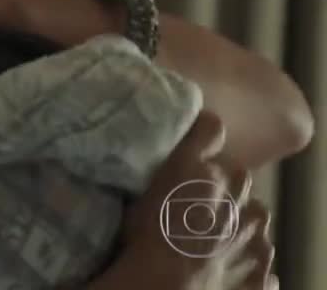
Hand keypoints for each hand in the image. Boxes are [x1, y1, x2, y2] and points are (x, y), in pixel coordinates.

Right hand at [105, 111, 276, 289]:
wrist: (169, 286)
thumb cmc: (145, 238)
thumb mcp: (139, 194)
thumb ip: (160, 174)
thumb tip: (156, 166)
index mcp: (201, 167)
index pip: (210, 129)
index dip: (203, 136)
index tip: (194, 144)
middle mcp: (237, 190)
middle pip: (237, 175)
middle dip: (223, 187)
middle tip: (198, 205)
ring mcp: (256, 232)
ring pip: (253, 216)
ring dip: (239, 223)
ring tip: (212, 240)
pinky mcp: (264, 268)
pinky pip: (260, 260)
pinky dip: (247, 261)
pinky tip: (224, 267)